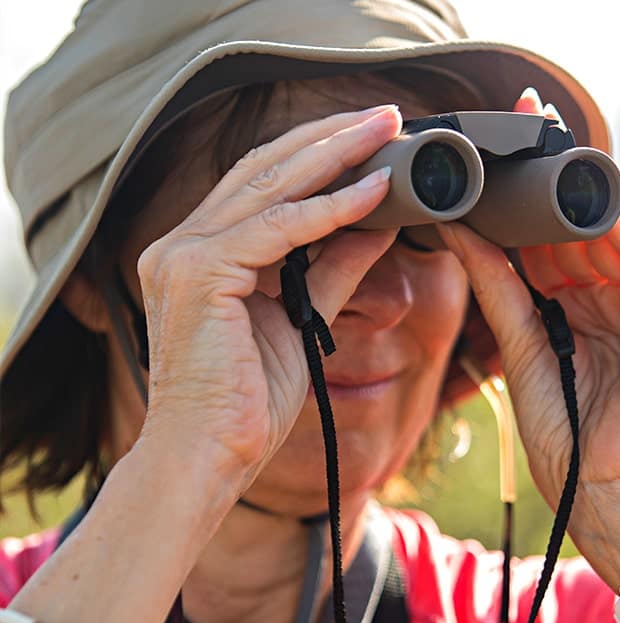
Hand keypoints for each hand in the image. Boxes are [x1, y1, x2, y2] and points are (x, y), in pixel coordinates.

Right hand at [135, 105, 401, 500]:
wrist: (209, 457)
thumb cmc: (246, 399)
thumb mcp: (301, 317)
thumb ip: (332, 266)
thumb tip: (374, 223)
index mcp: (200, 253)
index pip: (263, 185)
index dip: (317, 155)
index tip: (369, 140)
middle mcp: (182, 243)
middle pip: (265, 169)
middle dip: (330, 138)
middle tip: (385, 115)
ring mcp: (183, 254)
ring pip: (270, 186)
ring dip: (335, 156)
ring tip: (385, 132)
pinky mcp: (198, 274)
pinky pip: (276, 229)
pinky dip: (328, 209)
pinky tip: (372, 190)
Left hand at [438, 89, 619, 584]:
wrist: (609, 492)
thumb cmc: (564, 436)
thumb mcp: (519, 349)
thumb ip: (498, 288)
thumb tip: (460, 233)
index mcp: (562, 306)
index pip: (537, 238)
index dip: (515, 196)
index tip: (489, 153)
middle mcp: (599, 297)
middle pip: (571, 225)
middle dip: (548, 177)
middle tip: (521, 122)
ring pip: (607, 236)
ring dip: (580, 191)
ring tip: (549, 143)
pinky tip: (593, 197)